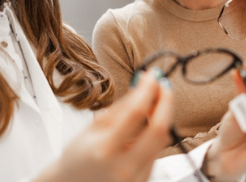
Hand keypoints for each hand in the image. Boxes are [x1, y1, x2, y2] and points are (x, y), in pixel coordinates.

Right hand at [35, 71, 172, 181]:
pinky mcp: (144, 181)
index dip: (148, 89)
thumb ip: (121, 108)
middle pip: (159, 129)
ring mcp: (136, 178)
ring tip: (154, 102)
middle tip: (163, 85)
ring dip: (163, 116)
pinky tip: (146, 126)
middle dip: (166, 102)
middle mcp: (124, 167)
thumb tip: (144, 86)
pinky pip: (157, 152)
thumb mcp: (93, 128)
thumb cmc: (79, 156)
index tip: (153, 74)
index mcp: (105, 150)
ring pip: (162, 140)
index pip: (136, 113)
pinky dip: (155, 134)